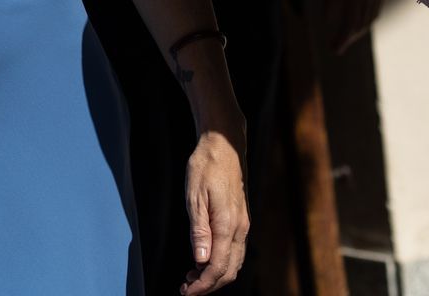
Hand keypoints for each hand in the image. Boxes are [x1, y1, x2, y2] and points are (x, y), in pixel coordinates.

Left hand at [180, 129, 247, 295]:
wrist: (224, 146)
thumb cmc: (206, 167)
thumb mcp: (194, 197)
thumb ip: (199, 231)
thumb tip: (201, 260)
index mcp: (228, 225)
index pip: (218, 267)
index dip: (203, 285)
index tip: (186, 292)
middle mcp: (240, 229)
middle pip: (229, 270)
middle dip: (209, 285)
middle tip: (185, 289)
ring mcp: (243, 225)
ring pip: (234, 262)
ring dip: (214, 275)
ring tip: (191, 277)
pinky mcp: (241, 221)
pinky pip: (234, 251)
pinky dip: (221, 262)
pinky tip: (203, 259)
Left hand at [320, 0, 384, 54]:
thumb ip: (329, 2)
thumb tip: (326, 24)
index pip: (351, 22)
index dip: (343, 38)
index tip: (335, 49)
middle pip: (361, 23)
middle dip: (348, 37)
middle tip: (335, 47)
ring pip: (370, 18)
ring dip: (357, 31)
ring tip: (344, 39)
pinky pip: (374, 10)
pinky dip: (365, 20)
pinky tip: (356, 26)